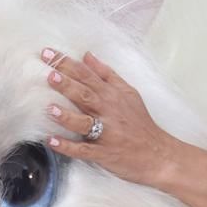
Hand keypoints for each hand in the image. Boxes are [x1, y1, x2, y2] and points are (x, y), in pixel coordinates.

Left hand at [41, 49, 178, 188]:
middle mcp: (108, 111)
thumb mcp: (128, 92)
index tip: (47, 54)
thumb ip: (106, 74)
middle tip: (50, 75)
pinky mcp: (104, 153)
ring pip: (84, 123)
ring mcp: (106, 133)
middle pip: (85, 95)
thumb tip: (87, 56)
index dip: (67, 64)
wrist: (158, 153)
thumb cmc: (140, 122)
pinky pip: (84, 149)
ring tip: (50, 109)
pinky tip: (53, 142)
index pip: (86, 75)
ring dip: (67, 116)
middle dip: (67, 84)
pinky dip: (68, 146)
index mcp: (111, 95)